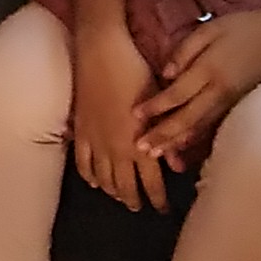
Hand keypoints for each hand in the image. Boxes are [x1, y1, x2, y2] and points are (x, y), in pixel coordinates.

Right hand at [68, 22, 157, 209]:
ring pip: (104, 179)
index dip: (158, 199)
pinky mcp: (81, 131)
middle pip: (125, 186)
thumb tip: (179, 166)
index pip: (151, 183)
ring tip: (121, 197)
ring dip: (113, 191)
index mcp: (139, 143)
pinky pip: (83, 163)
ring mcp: (96, 142)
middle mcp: (117, 149)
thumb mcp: (159, 103)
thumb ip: (168, 136)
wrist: (101, 52)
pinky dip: (89, 176)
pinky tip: (95, 181)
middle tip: (141, 207)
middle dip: (135, 200)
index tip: (164, 208)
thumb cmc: (136, 72)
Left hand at [135, 7, 260, 176]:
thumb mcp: (212, 27)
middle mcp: (220, 91)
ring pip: (201, 128)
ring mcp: (232, 102)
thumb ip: (185, 49)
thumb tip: (165, 74)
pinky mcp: (240, 106)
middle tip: (140, 148)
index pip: (177, 94)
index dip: (155, 107)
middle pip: (187, 118)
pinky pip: (215, 127)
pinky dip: (199, 140)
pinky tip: (185, 150)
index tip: (134, 115)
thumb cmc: (245, 27)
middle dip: (162, 135)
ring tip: (158, 156)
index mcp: (210, 69)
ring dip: (178, 143)